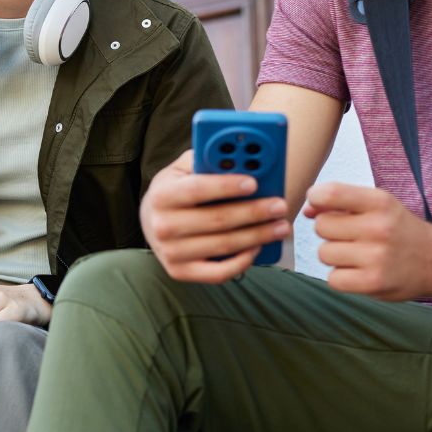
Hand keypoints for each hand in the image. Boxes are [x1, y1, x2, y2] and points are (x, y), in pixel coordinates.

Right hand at [139, 150, 289, 282]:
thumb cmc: (175, 190)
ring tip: (280, 226)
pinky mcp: (179, 272)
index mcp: (161, 195)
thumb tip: (240, 158)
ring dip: (258, 236)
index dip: (226, 186)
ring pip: (223, 245)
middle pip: (217, 220)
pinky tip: (258, 247)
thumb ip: (206, 161)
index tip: (254, 183)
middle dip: (254, 212)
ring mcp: (170, 252)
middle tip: (279, 206)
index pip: (197, 189)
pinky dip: (243, 261)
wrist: (151, 221)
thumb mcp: (182, 169)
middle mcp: (162, 226)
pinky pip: (219, 273)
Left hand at [305, 182, 431, 300]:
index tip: (321, 206)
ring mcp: (376, 257)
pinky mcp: (373, 283)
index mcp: (380, 202)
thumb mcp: (377, 205)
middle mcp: (379, 228)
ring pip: (323, 253)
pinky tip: (358, 271)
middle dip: (329, 231)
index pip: (330, 193)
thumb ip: (339, 202)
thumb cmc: (397, 229)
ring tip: (357, 254)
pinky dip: (341, 277)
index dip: (316, 199)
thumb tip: (306, 210)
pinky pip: (333, 278)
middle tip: (350, 236)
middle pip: (321, 226)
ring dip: (334, 255)